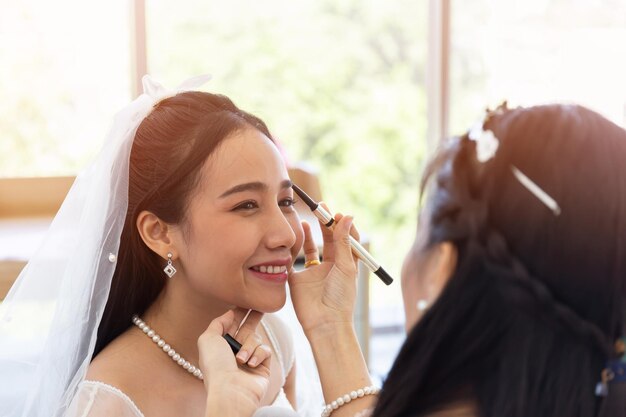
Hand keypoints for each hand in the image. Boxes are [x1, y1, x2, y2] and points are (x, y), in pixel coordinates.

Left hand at [198, 308, 271, 416]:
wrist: (230, 390)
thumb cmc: (216, 366)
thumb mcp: (207, 339)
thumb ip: (218, 322)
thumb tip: (230, 313)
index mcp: (221, 343)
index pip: (233, 322)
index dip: (239, 311)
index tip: (247, 299)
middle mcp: (235, 350)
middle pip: (248, 326)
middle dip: (254, 316)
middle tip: (261, 305)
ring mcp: (250, 358)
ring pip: (256, 338)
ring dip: (249, 346)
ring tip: (241, 359)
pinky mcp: (263, 365)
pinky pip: (266, 350)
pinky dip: (258, 355)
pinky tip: (251, 364)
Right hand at [288, 209, 359, 333]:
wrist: (324, 322)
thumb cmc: (340, 298)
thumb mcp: (345, 266)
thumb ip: (343, 241)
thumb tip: (347, 216)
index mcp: (345, 264)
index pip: (345, 239)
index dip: (342, 225)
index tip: (337, 214)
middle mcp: (330, 267)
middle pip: (328, 240)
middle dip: (324, 224)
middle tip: (320, 208)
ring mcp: (313, 273)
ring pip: (310, 248)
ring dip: (308, 233)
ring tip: (305, 220)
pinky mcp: (297, 280)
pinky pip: (294, 261)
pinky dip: (293, 249)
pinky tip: (293, 237)